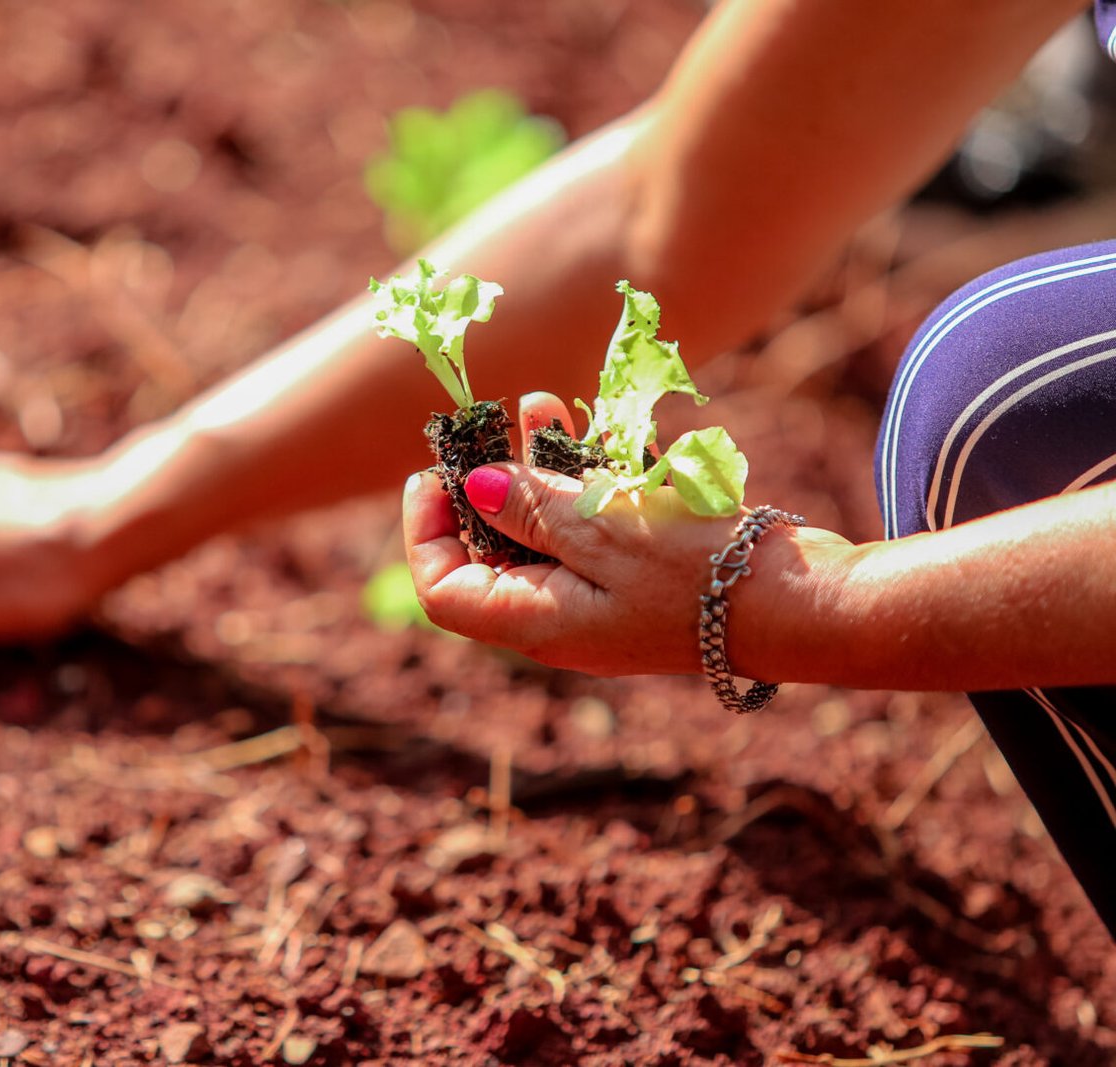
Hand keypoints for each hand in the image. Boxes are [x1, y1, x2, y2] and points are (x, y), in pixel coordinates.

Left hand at [404, 393, 849, 677]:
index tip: (433, 475)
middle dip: (487, 484)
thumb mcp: (601, 529)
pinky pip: (598, 524)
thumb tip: (474, 489)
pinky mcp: (645, 572)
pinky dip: (589, 479)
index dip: (425, 533)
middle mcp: (562, 616)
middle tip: (487, 427)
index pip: (445, 592)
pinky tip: (592, 427)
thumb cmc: (699, 570)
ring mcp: (604, 596)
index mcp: (536, 621)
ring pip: (548, 528)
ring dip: (538, 468)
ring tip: (537, 404)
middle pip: (493, 552)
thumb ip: (530, 508)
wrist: (805, 601)